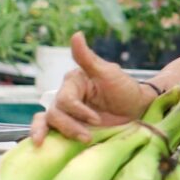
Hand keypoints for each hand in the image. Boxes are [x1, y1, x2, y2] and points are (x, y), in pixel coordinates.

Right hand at [30, 32, 151, 143]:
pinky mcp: (69, 128)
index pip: (65, 99)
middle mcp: (66, 96)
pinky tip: (42, 145)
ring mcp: (67, 114)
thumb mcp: (109, 73)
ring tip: (82, 141)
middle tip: (88, 137)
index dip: (78, 111)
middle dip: (70, 126)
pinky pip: (51, 131)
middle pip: (55, 113)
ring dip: (63, 133)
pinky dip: (44, 135)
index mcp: (73, 82)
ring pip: (51, 123)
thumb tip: (76, 34)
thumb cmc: (125, 89)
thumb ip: (88, 58)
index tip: (96, 120)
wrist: (138, 111)